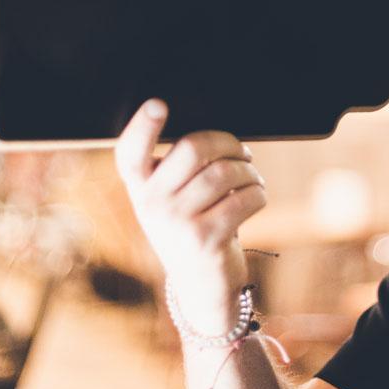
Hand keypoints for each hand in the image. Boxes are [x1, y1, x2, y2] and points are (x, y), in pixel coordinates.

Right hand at [114, 99, 266, 334]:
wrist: (202, 284)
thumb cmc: (193, 225)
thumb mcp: (173, 199)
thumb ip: (180, 168)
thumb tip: (216, 136)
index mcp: (140, 188)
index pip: (129, 153)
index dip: (142, 126)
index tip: (158, 105)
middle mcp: (151, 205)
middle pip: (192, 148)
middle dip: (228, 142)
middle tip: (242, 152)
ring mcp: (176, 224)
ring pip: (225, 172)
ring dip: (249, 171)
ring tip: (252, 178)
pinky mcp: (205, 239)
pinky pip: (245, 197)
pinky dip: (259, 192)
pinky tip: (256, 197)